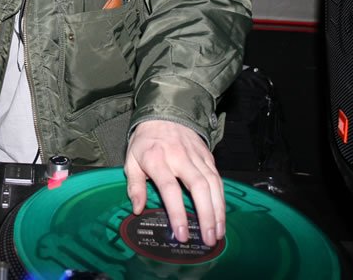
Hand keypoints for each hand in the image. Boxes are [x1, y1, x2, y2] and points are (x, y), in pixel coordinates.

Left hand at [124, 120, 225, 246]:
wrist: (163, 114)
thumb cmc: (146, 141)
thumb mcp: (131, 160)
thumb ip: (135, 185)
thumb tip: (137, 209)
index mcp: (157, 159)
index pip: (170, 189)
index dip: (177, 213)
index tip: (181, 233)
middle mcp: (180, 157)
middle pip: (199, 187)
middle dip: (206, 216)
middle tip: (207, 239)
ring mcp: (196, 156)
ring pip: (213, 184)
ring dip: (218, 210)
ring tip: (218, 233)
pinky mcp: (207, 156)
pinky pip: (217, 178)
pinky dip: (222, 198)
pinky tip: (221, 214)